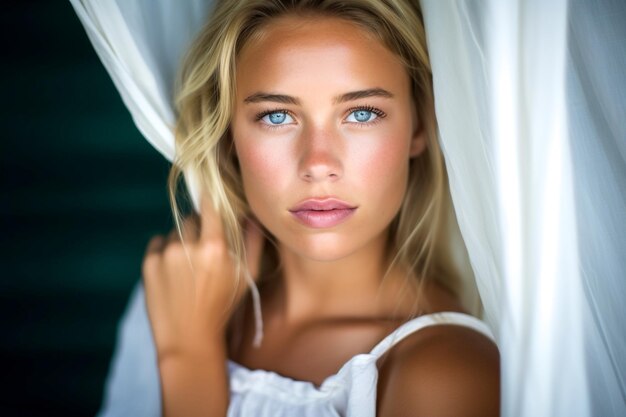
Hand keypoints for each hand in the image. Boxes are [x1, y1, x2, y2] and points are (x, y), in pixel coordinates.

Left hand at [142, 196, 263, 360]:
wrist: (188, 339)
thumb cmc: (223, 307)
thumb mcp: (247, 276)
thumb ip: (253, 241)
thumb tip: (251, 214)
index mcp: (215, 247)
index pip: (209, 206)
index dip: (210, 201)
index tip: (210, 196)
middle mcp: (188, 246)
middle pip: (191, 219)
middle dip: (198, 230)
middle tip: (204, 251)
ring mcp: (165, 254)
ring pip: (174, 233)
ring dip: (181, 242)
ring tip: (188, 269)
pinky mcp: (148, 263)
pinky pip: (157, 243)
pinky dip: (164, 252)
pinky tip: (174, 273)